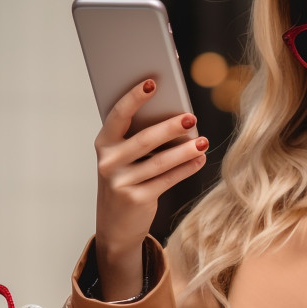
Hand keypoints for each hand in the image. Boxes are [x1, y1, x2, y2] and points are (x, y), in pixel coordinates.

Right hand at [93, 79, 207, 299]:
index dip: (134, 98)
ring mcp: (120, 183)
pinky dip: (186, 168)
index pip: (118, 115)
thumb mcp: (124, 158)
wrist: (115, 225)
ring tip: (203, 141)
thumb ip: (140, 138)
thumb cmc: (125, 180)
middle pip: (143, 140)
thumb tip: (178, 117)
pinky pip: (166, 180)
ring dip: (184, 151)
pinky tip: (199, 159)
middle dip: (170, 127)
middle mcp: (108, 162)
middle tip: (191, 117)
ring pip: (159, 162)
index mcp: (103, 144)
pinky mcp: (136, 200)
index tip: (153, 83)